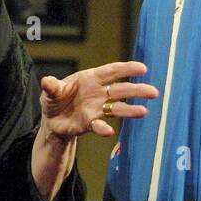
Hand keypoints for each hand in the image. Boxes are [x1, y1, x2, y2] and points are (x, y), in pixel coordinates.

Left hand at [39, 60, 157, 140]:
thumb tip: (46, 81)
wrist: (52, 121)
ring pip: (117, 108)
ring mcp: (97, 108)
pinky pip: (99, 124)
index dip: (127, 69)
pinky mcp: (91, 123)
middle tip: (153, 92)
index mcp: (90, 78)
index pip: (112, 71)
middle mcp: (98, 93)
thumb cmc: (55, 99)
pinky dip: (103, 127)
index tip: (143, 69)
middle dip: (137, 90)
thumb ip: (52, 86)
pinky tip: (109, 131)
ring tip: (144, 112)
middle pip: (120, 90)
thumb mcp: (51, 91)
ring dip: (130, 110)